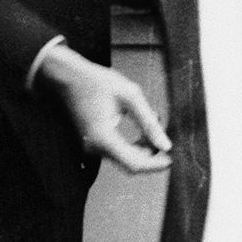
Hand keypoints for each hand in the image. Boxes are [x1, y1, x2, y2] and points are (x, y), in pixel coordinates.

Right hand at [36, 44, 171, 173]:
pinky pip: (118, 150)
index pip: (134, 164)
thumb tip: (165, 145)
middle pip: (131, 162)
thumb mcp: (130, 96)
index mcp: (103, 138)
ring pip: (125, 157)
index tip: (171, 158)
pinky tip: (142, 127)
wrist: (70, 77)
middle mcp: (95, 147)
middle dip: (151, 152)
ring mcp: (92, 146)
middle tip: (164, 132)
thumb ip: (149, 123)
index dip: (155, 165)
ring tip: (153, 122)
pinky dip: (133, 143)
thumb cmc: (98, 82)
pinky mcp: (93, 143)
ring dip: (143, 146)